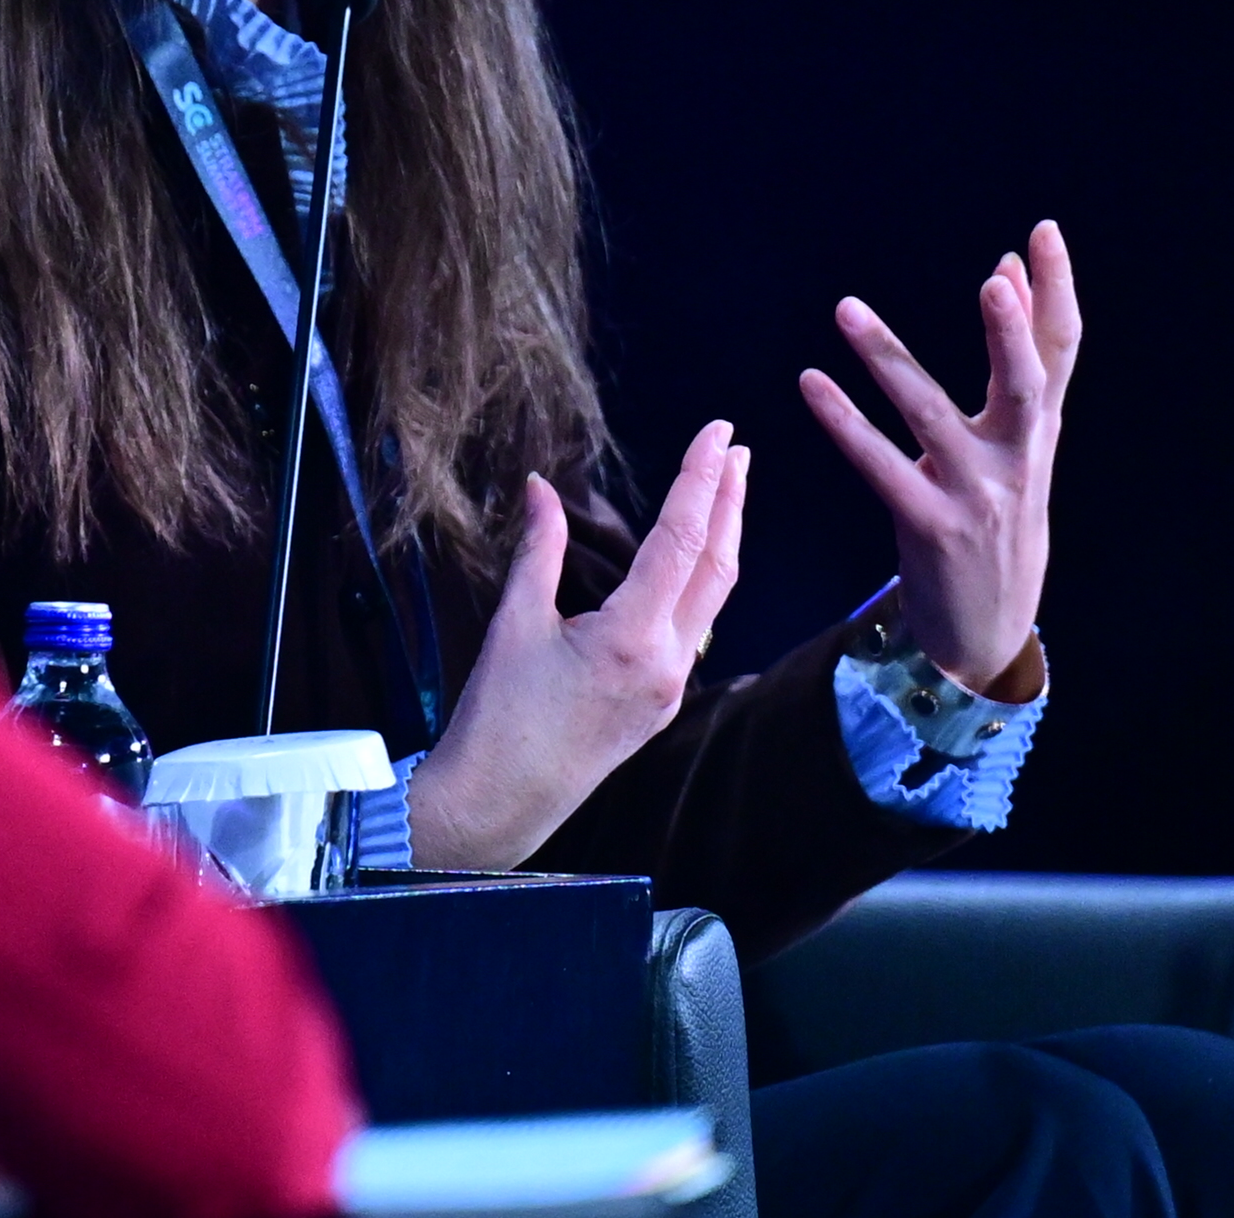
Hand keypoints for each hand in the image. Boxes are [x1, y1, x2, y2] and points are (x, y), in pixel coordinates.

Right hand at [407, 421, 747, 871]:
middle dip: (730, 502)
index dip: (700, 479)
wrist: (501, 800)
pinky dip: (700, 580)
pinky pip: (693, 627)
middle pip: (716, 567)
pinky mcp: (662, 702)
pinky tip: (690, 558)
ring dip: (722, 539)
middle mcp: (667, 662)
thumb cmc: (498, 716)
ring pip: (713, 599)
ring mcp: (671, 685)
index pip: (680, 540)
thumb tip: (540, 488)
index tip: (716, 432)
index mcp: (632, 637)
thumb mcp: (514, 623)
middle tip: (735, 448)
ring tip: (726, 490)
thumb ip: (538, 550)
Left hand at [798, 221, 1078, 694]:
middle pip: (1027, 386)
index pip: (1061, 351)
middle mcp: (1020, 462)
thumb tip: (1006, 274)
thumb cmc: (995, 517)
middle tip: (995, 281)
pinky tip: (811, 383)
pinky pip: (881, 468)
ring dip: (888, 359)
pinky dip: (844, 423)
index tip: (1043, 232)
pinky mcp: (930, 528)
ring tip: (845, 308)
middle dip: (1014, 335)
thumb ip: (1014, 366)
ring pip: (931, 417)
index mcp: (1040, 434)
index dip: (1056, 292)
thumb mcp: (1015, 445)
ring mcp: (977, 497)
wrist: (987, 633)